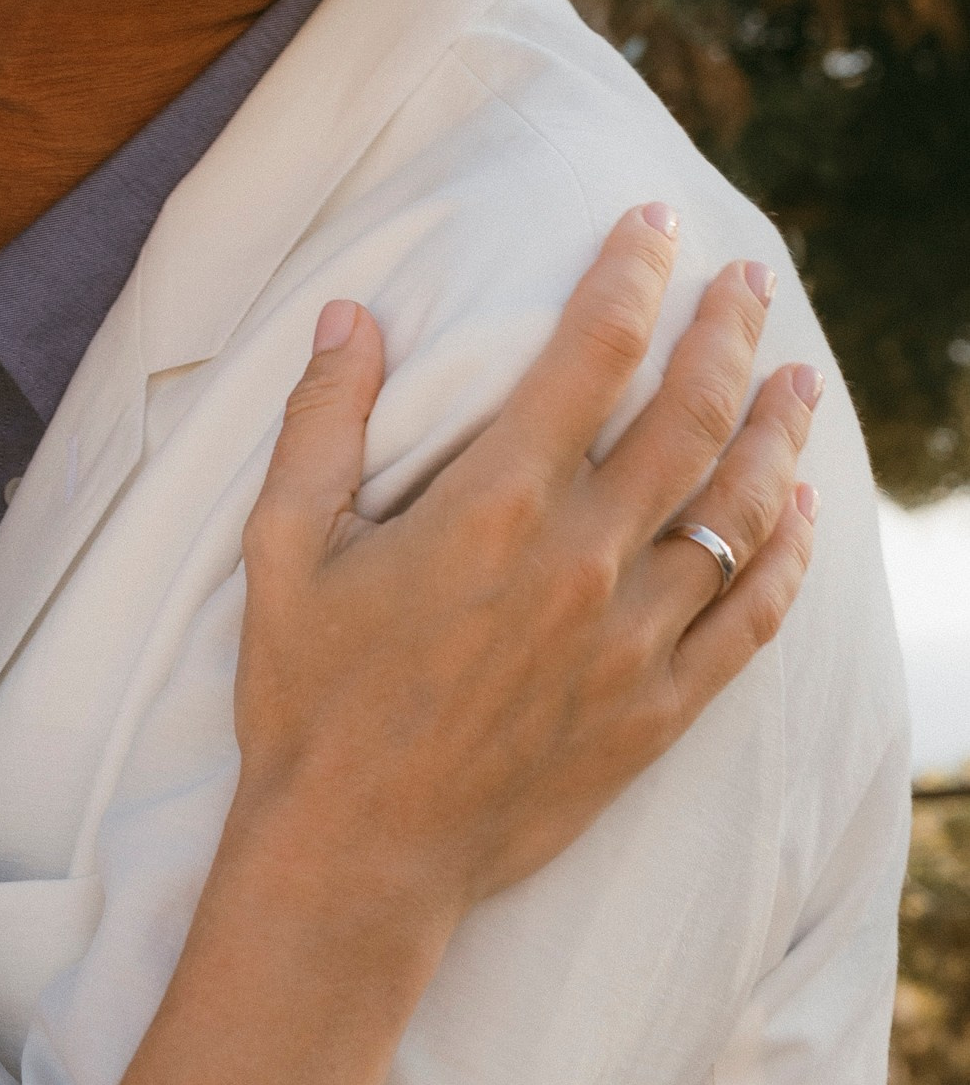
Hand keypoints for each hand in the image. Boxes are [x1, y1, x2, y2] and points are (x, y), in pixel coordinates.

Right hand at [232, 209, 818, 920]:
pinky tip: (801, 515)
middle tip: (751, 283)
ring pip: (739, 509)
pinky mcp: (655, 712)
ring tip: (798, 382)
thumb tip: (351, 313)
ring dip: (777, 433)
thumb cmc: (305, 702)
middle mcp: (581, 563)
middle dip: (729, 333)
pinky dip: (786, 557)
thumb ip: (322, 424)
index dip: (629, 274)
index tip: (652, 225)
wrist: (353, 859)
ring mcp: (630, 641)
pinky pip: (749, 618)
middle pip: (689, 415)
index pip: (590, 353)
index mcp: (492, 507)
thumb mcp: (281, 550)